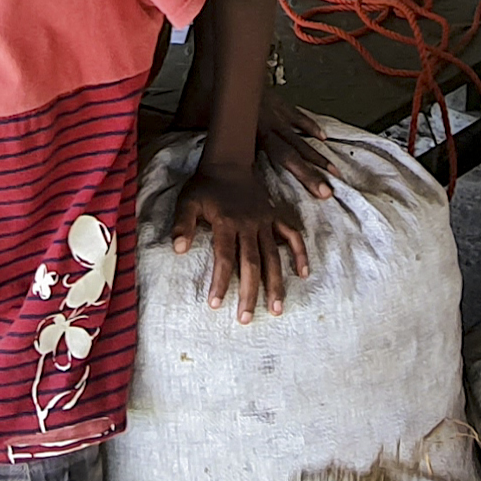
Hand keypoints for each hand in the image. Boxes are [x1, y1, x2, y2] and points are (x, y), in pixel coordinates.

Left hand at [169, 166, 310, 321]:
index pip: (224, 257)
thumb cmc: (204, 186)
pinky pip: (291, 236)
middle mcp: (249, 225)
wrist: (228, 162)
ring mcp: (265, 221)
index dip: (220, 281)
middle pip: (252, 263)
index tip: (216, 304)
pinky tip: (302, 274)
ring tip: (276, 309)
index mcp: (227, 222)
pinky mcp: (275, 217)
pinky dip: (300, 253)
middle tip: (245, 319)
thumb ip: (182, 225)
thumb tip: (177, 250)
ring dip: (276, 284)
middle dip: (250, 293)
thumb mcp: (187, 201)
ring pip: (273, 256)